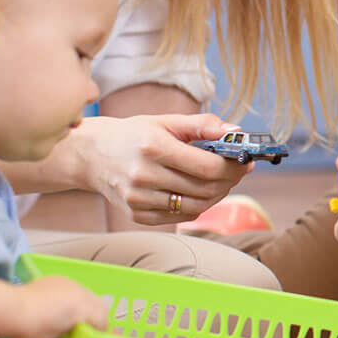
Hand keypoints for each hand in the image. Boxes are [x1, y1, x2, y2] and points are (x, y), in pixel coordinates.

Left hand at [8, 276, 108, 337]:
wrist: (16, 317)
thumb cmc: (51, 310)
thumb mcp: (82, 310)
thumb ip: (98, 318)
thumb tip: (104, 330)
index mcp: (75, 290)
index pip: (96, 304)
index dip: (102, 320)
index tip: (105, 335)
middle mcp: (63, 299)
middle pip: (83, 316)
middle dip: (90, 329)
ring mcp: (50, 313)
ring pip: (69, 328)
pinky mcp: (39, 330)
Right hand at [66, 113, 250, 224]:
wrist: (91, 155)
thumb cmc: (133, 135)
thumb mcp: (165, 121)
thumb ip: (202, 125)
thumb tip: (235, 131)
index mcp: (153, 147)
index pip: (208, 167)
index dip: (233, 166)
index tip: (245, 161)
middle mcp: (144, 176)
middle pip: (204, 189)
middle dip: (229, 180)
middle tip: (237, 170)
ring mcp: (138, 199)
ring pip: (195, 207)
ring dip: (217, 195)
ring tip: (221, 181)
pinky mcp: (137, 214)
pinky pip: (179, 217)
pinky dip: (197, 206)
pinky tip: (199, 192)